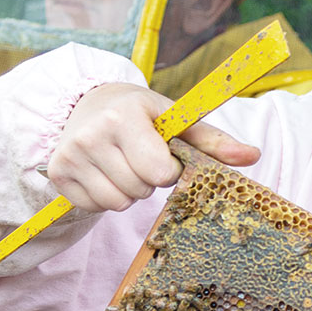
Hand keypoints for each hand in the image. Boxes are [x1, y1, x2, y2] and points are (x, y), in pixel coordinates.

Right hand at [45, 83, 259, 214]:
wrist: (89, 103)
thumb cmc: (143, 113)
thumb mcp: (177, 120)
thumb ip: (214, 141)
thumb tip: (253, 156)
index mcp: (125, 115)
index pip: (160, 172)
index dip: (169, 170)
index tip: (162, 153)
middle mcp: (92, 134)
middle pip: (140, 190)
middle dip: (148, 180)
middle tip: (140, 157)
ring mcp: (71, 155)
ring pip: (117, 203)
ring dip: (128, 191)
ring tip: (123, 163)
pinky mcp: (58, 173)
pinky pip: (95, 207)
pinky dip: (105, 196)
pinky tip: (104, 171)